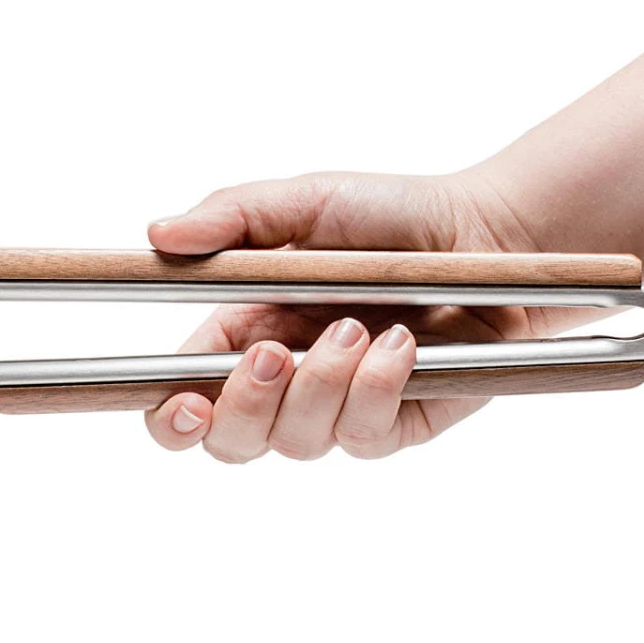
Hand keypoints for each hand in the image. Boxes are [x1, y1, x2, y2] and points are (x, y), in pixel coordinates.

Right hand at [140, 169, 552, 461]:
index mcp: (248, 328)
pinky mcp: (397, 421)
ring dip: (322, 384)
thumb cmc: (393, 213)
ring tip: (359, 326)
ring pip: (297, 441)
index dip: (171, 416)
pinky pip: (365, 435)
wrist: (486, 231)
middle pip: (231, 440)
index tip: (184, 401)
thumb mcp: (307, 200)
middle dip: (245, 406)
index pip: (184, 394)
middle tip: (277, 354)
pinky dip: (376, 388)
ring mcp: (341, 405)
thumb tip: (158, 235)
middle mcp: (289, 378)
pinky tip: (400, 344)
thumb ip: (233, 216)